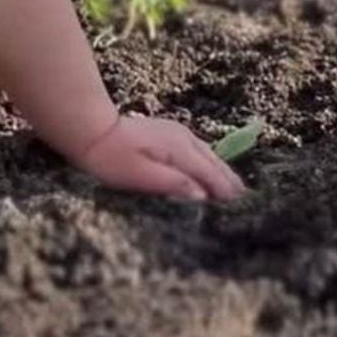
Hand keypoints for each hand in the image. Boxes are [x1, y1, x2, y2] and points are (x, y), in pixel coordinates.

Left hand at [66, 113, 247, 201]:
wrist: (92, 130)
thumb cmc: (110, 157)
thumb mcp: (138, 176)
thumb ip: (172, 183)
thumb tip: (201, 195)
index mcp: (179, 149)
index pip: (208, 173)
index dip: (224, 189)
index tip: (239, 205)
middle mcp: (184, 138)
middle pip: (213, 162)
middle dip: (228, 180)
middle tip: (244, 199)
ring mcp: (178, 133)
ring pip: (208, 153)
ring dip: (221, 170)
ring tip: (234, 187)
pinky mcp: (170, 133)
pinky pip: (199, 150)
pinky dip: (210, 162)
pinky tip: (210, 168)